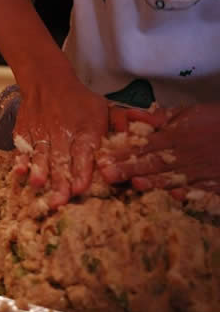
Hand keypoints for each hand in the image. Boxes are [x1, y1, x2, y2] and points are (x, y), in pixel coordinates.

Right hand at [13, 74, 108, 208]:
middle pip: (61, 159)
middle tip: (59, 200)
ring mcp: (41, 132)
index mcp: (85, 129)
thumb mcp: (104, 108)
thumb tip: (132, 140)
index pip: (83, 152)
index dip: (81, 171)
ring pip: (41, 155)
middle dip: (60, 181)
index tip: (80, 188)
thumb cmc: (78, 100)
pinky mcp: (24, 132)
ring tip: (38, 185)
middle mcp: (62, 132)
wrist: (46, 80)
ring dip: (39, 171)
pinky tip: (20, 171)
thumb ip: (119, 124)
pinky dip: (21, 159)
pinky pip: (22, 148)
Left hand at [98, 104, 219, 197]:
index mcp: (174, 136)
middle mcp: (183, 154)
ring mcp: (198, 171)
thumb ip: (158, 117)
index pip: (143, 145)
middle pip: (152, 162)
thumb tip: (129, 113)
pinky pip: (198, 190)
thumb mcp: (186, 114)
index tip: (102, 157)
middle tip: (107, 174)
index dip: (122, 152)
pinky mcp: (212, 185)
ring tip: (133, 184)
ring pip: (172, 177)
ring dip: (152, 182)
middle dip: (129, 169)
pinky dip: (186, 193)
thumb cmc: (214, 121)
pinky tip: (172, 198)